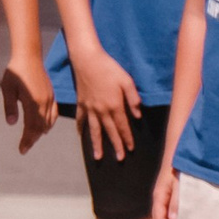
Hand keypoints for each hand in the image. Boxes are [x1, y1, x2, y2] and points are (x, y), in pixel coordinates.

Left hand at [0, 48, 56, 150]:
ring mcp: (50, 98)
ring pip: (48, 121)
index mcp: (33, 102)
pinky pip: (54, 113)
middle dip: (33, 139)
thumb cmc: (15, 72)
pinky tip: (45, 127)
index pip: (31, 127)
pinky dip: (49, 122)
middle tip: (25, 148)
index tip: (22, 150)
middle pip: (41, 126)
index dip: (27, 140)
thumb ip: (10, 107)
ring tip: (32, 140)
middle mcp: (44, 102)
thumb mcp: (8, 89)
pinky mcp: (51, 94)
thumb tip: (11, 123)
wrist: (29, 56)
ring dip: (41, 132)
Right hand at [69, 46, 140, 160]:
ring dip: (97, 144)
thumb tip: (138, 115)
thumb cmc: (109, 68)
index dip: (127, 138)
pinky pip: (81, 119)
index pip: (123, 126)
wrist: (87, 60)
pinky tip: (81, 137)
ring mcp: (89, 108)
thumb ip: (133, 98)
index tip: (130, 149)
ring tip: (98, 157)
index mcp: (114, 105)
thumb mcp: (127, 80)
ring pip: (94, 130)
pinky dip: (81, 129)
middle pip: (110, 131)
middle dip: (116, 146)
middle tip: (120, 159)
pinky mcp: (81, 103)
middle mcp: (101, 110)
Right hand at [154, 165, 180, 218]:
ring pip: (162, 214)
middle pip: (158, 218)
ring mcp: (162, 195)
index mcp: (159, 196)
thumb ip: (175, 202)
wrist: (176, 155)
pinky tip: (181, 218)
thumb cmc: (178, 169)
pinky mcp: (167, 193)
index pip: (158, 218)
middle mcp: (158, 197)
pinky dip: (172, 216)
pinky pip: (166, 208)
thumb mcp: (178, 186)